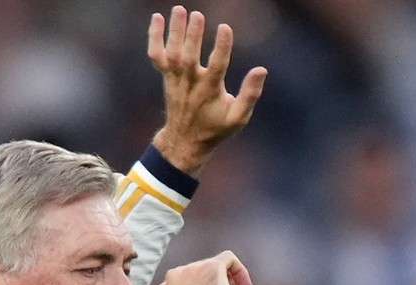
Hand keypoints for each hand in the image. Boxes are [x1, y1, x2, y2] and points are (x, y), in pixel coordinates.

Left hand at [148, 6, 267, 174]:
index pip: (217, 67)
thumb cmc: (215, 128)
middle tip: (197, 15)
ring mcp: (176, 79)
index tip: (225, 27)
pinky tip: (157, 17)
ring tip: (180, 9)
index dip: (221, 47)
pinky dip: (154, 38)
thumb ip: (250, 95)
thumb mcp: (238, 118)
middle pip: (189, 57)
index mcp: (210, 92)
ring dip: (174, 32)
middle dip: (192, 36)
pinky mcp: (166, 76)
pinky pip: (156, 56)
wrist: (185, 141)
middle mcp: (190, 84)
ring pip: (172, 54)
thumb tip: (261, 70)